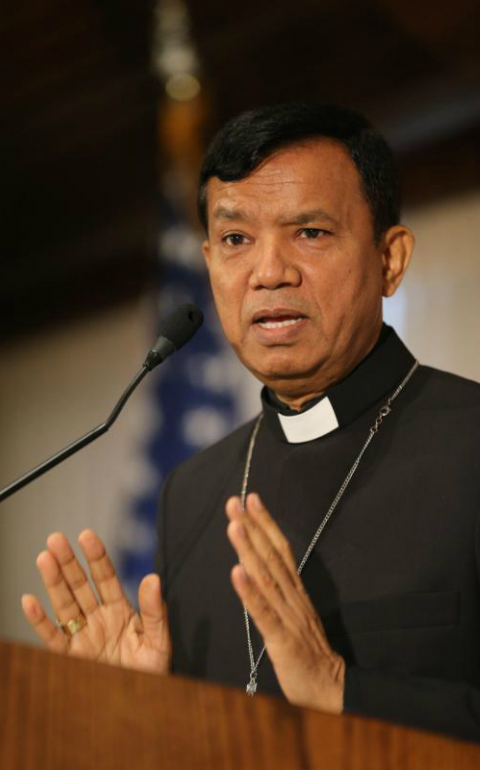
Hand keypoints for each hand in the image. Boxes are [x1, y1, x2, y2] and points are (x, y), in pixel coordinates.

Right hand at [22, 529, 170, 674]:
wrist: (141, 703)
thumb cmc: (151, 672)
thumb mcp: (159, 640)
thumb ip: (154, 611)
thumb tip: (153, 578)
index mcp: (120, 609)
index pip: (105, 577)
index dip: (96, 556)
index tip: (86, 535)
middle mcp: (98, 617)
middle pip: (79, 585)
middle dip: (68, 562)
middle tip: (56, 539)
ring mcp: (83, 636)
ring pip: (64, 604)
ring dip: (53, 582)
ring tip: (44, 558)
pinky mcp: (71, 657)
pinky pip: (53, 637)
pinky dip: (40, 620)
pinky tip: (30, 601)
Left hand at [226, 493, 344, 712]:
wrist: (331, 688)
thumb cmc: (308, 653)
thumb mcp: (295, 615)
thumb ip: (280, 592)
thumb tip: (260, 567)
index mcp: (295, 591)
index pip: (281, 550)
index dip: (266, 523)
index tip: (252, 498)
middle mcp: (293, 597)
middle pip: (272, 556)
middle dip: (253, 527)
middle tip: (235, 502)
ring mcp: (288, 616)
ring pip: (266, 577)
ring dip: (248, 549)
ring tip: (233, 526)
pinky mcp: (282, 639)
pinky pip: (264, 612)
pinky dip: (249, 592)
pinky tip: (236, 573)